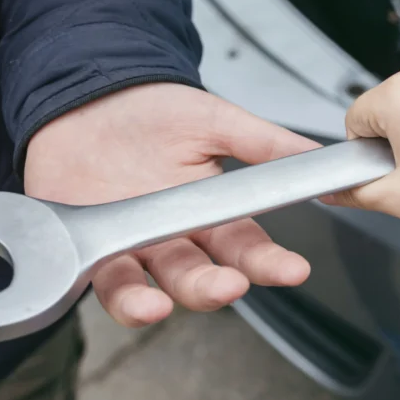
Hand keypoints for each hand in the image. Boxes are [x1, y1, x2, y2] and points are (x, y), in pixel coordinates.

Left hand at [24, 83, 319, 326]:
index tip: (295, 269)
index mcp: (211, 211)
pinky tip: (139, 303)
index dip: (272, 263)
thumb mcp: (214, 118)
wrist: (86, 94)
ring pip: (156, 288)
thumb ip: (264, 143)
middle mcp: (176, 237)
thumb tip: (314, 156)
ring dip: (163, 302)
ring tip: (165, 305)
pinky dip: (124, 300)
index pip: (248, 247)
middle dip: (219, 286)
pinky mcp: (93, 250)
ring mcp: (134, 247)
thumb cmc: (149, 108)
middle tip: (232, 284)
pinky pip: (108, 286)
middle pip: (203, 277)